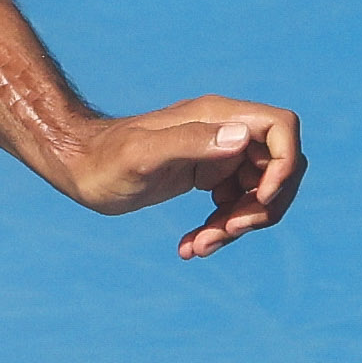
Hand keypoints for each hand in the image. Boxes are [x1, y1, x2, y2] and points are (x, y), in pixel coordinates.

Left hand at [63, 95, 304, 259]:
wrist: (77, 166)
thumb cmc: (103, 160)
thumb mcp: (144, 155)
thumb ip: (192, 142)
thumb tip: (242, 137)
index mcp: (217, 116)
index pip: (281, 127)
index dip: (284, 165)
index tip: (259, 199)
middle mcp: (223, 131)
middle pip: (277, 168)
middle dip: (260, 207)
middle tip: (225, 232)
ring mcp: (217, 153)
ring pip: (256, 193)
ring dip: (237, 226)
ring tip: (198, 245)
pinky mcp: (206, 175)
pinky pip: (233, 205)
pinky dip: (220, 228)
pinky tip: (190, 246)